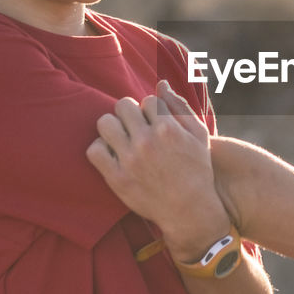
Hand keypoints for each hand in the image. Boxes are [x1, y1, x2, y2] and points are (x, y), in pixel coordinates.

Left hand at [86, 80, 229, 260]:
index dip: (150, 111)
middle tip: (134, 127)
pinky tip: (112, 154)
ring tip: (121, 137)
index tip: (154, 123)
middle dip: (129, 113)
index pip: (147, 100)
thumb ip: (180, 106)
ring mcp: (130, 160)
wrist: (189, 210)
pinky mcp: (116, 178)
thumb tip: (160, 83)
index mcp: (168, 128)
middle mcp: (147, 141)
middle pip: (123, 105)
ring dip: (112, 127)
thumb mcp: (199, 135)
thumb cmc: (197, 170)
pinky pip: (94, 150)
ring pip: (105, 122)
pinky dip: (100, 148)